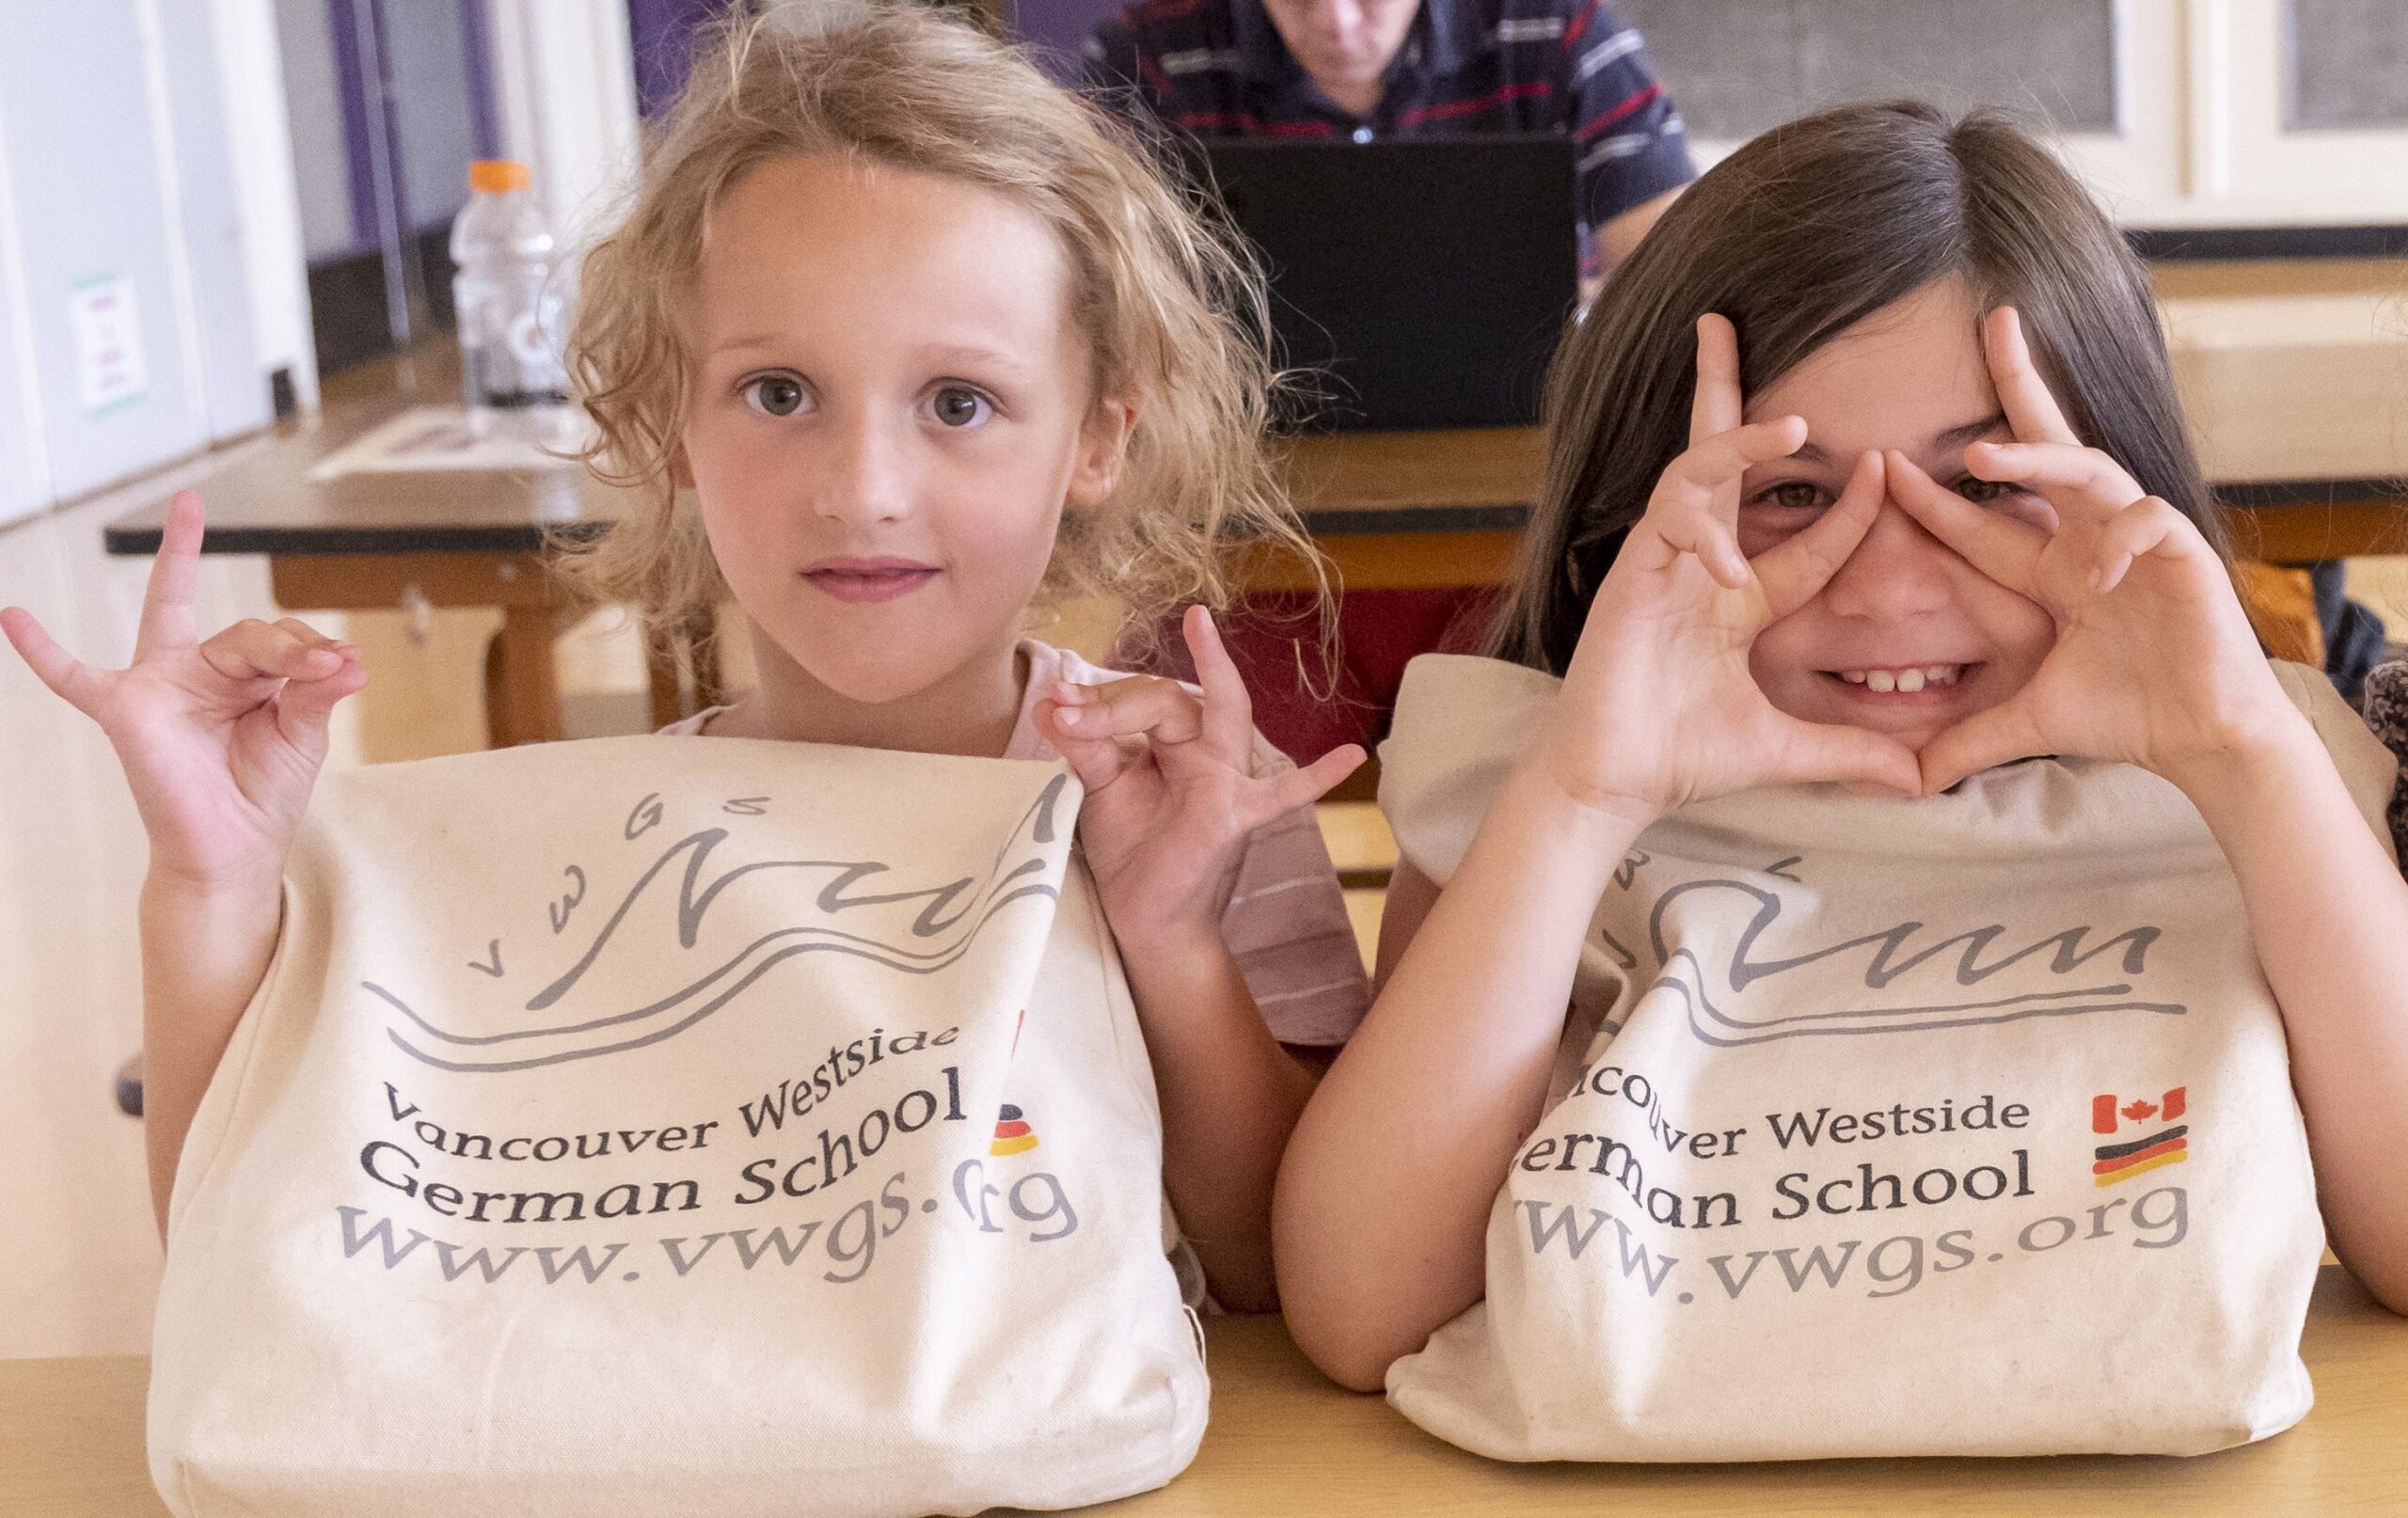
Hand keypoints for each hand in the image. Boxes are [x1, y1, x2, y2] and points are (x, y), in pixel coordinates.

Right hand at [0, 490, 365, 888]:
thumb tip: (351, 658)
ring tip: (297, 661)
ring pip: (180, 622)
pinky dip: (41, 651)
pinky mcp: (125, 712)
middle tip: (323, 665)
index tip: (347, 668)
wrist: (234, 851)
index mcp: (243, 675)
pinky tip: (14, 616)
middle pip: (243, 631)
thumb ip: (316, 691)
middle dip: (288, 646)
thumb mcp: (303, 734)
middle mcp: (197, 671)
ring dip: (256, 643)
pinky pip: (73, 679)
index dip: (313, 653)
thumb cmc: (266, 792)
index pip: (277, 639)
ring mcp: (157, 686)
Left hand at [1035, 605, 1362, 952]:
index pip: (1139, 698)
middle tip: (1071, 707)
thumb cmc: (1130, 844)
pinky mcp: (1236, 816)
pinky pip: (1284, 794)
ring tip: (1201, 628)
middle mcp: (1205, 746)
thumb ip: (1083, 745)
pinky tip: (1350, 755)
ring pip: (1221, 713)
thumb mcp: (1099, 786)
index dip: (1095, 704)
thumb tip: (1050, 704)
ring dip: (1211, 671)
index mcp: (1171, 734)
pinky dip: (1318, 777)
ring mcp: (1228, 778)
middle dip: (1120, 698)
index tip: (1053, 713)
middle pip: (1170, 696)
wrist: (1143, 913)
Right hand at [1536, 313, 1922, 822]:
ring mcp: (1661, 563)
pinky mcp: (1630, 574)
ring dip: (1738, 439)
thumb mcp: (1786, 749)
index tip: (1887, 463)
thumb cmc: (1683, 757)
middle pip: (1716, 457)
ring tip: (1794, 423)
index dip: (1850, 507)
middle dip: (1720, 389)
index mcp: (1736, 596)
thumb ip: (1849, 753)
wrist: (1616, 782)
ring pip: (1695, 472)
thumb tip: (1921, 782)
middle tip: (1722, 323)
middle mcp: (1697, 563)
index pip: (1806, 537)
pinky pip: (1668, 523)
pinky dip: (1702, 532)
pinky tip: (1725, 565)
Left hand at [1886, 307, 2300, 794]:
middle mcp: (2091, 536)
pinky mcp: (2180, 550)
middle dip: (2022, 382)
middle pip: (2050, 444)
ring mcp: (2136, 537)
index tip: (1883, 467)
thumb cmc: (2126, 715)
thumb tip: (1909, 780)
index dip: (1934, 497)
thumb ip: (1967, 740)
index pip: (1981, 518)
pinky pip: (2144, 517)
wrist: (2199, 738)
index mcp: (2054, 565)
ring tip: (1985, 451)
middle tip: (1991, 323)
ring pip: (2089, 468)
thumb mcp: (2028, 722)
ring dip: (2038, 455)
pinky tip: (2098, 572)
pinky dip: (2118, 535)